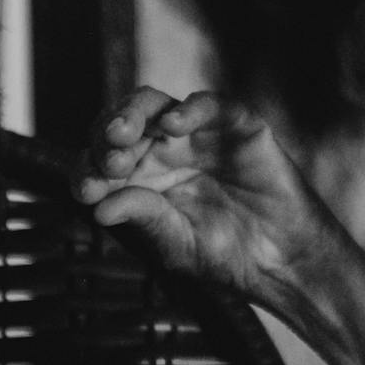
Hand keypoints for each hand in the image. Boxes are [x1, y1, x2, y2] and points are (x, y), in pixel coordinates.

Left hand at [74, 88, 339, 305]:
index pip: (100, 163)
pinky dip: (188, 109)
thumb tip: (97, 209)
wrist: (279, 260)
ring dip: (133, 115)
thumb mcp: (173, 243)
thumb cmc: (223, 256)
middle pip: (121, 126)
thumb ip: (142, 218)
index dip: (88, 171)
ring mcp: (196, 135)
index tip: (85, 192)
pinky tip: (172, 125)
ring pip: (154, 106)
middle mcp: (160, 151)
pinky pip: (208, 105)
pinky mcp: (235, 124)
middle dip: (106, 139)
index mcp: (137, 180)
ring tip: (123, 136)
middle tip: (107, 160)